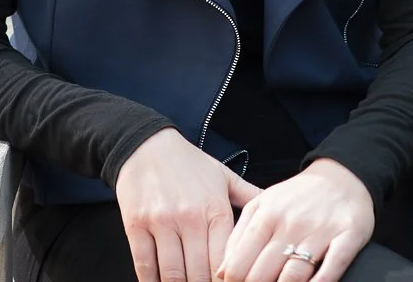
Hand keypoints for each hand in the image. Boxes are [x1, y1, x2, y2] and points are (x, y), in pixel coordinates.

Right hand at [116, 128, 261, 281]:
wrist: (147, 144)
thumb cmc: (189, 163)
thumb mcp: (223, 176)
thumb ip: (250, 196)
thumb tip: (276, 211)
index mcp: (215, 208)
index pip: (224, 262)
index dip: (227, 281)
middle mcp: (190, 217)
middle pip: (198, 274)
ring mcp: (161, 222)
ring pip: (172, 274)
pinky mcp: (136, 224)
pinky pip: (145, 266)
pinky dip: (152, 281)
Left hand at [218, 158, 374, 281]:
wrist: (342, 176)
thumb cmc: (298, 196)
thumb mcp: (263, 204)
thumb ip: (240, 235)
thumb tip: (221, 271)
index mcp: (266, 214)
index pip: (239, 262)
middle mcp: (291, 222)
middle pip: (262, 274)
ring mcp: (319, 231)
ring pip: (293, 277)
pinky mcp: (347, 236)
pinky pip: (330, 270)